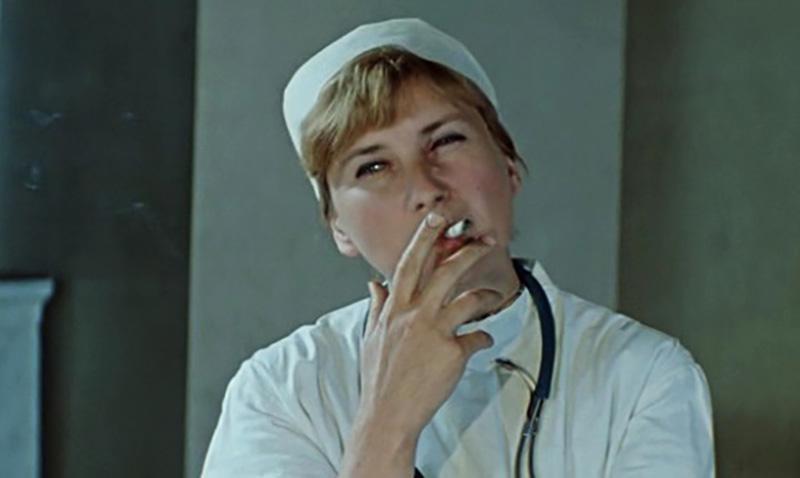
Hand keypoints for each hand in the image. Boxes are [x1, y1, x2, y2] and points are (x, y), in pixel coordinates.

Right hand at [357, 211, 503, 440]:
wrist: (387, 415)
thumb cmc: (379, 378)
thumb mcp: (371, 337)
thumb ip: (377, 307)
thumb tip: (375, 285)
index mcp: (393, 309)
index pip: (408, 263)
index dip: (424, 238)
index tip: (437, 218)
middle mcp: (413, 315)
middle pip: (444, 272)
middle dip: (467, 251)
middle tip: (484, 239)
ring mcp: (434, 332)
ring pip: (467, 298)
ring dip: (484, 292)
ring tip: (492, 291)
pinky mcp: (452, 352)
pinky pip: (476, 338)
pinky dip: (482, 338)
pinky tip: (483, 340)